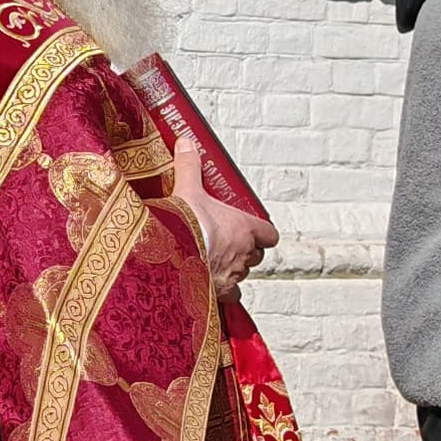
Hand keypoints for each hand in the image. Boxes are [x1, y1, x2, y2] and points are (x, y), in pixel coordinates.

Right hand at [172, 133, 268, 288]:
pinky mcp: (220, 292)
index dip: (263, 234)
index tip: (255, 232)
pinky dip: (224, 293)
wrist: (172, 256)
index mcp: (244, 228)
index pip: (269, 234)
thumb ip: (189, 167)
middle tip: (228, 244)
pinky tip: (211, 288)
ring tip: (215, 263)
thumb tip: (186, 144)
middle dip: (245, 252)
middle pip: (256, 256)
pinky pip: (230, 296)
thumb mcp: (187, 189)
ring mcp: (234, 274)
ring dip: (233, 270)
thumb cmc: (186, 226)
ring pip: (243, 274)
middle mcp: (244, 253)